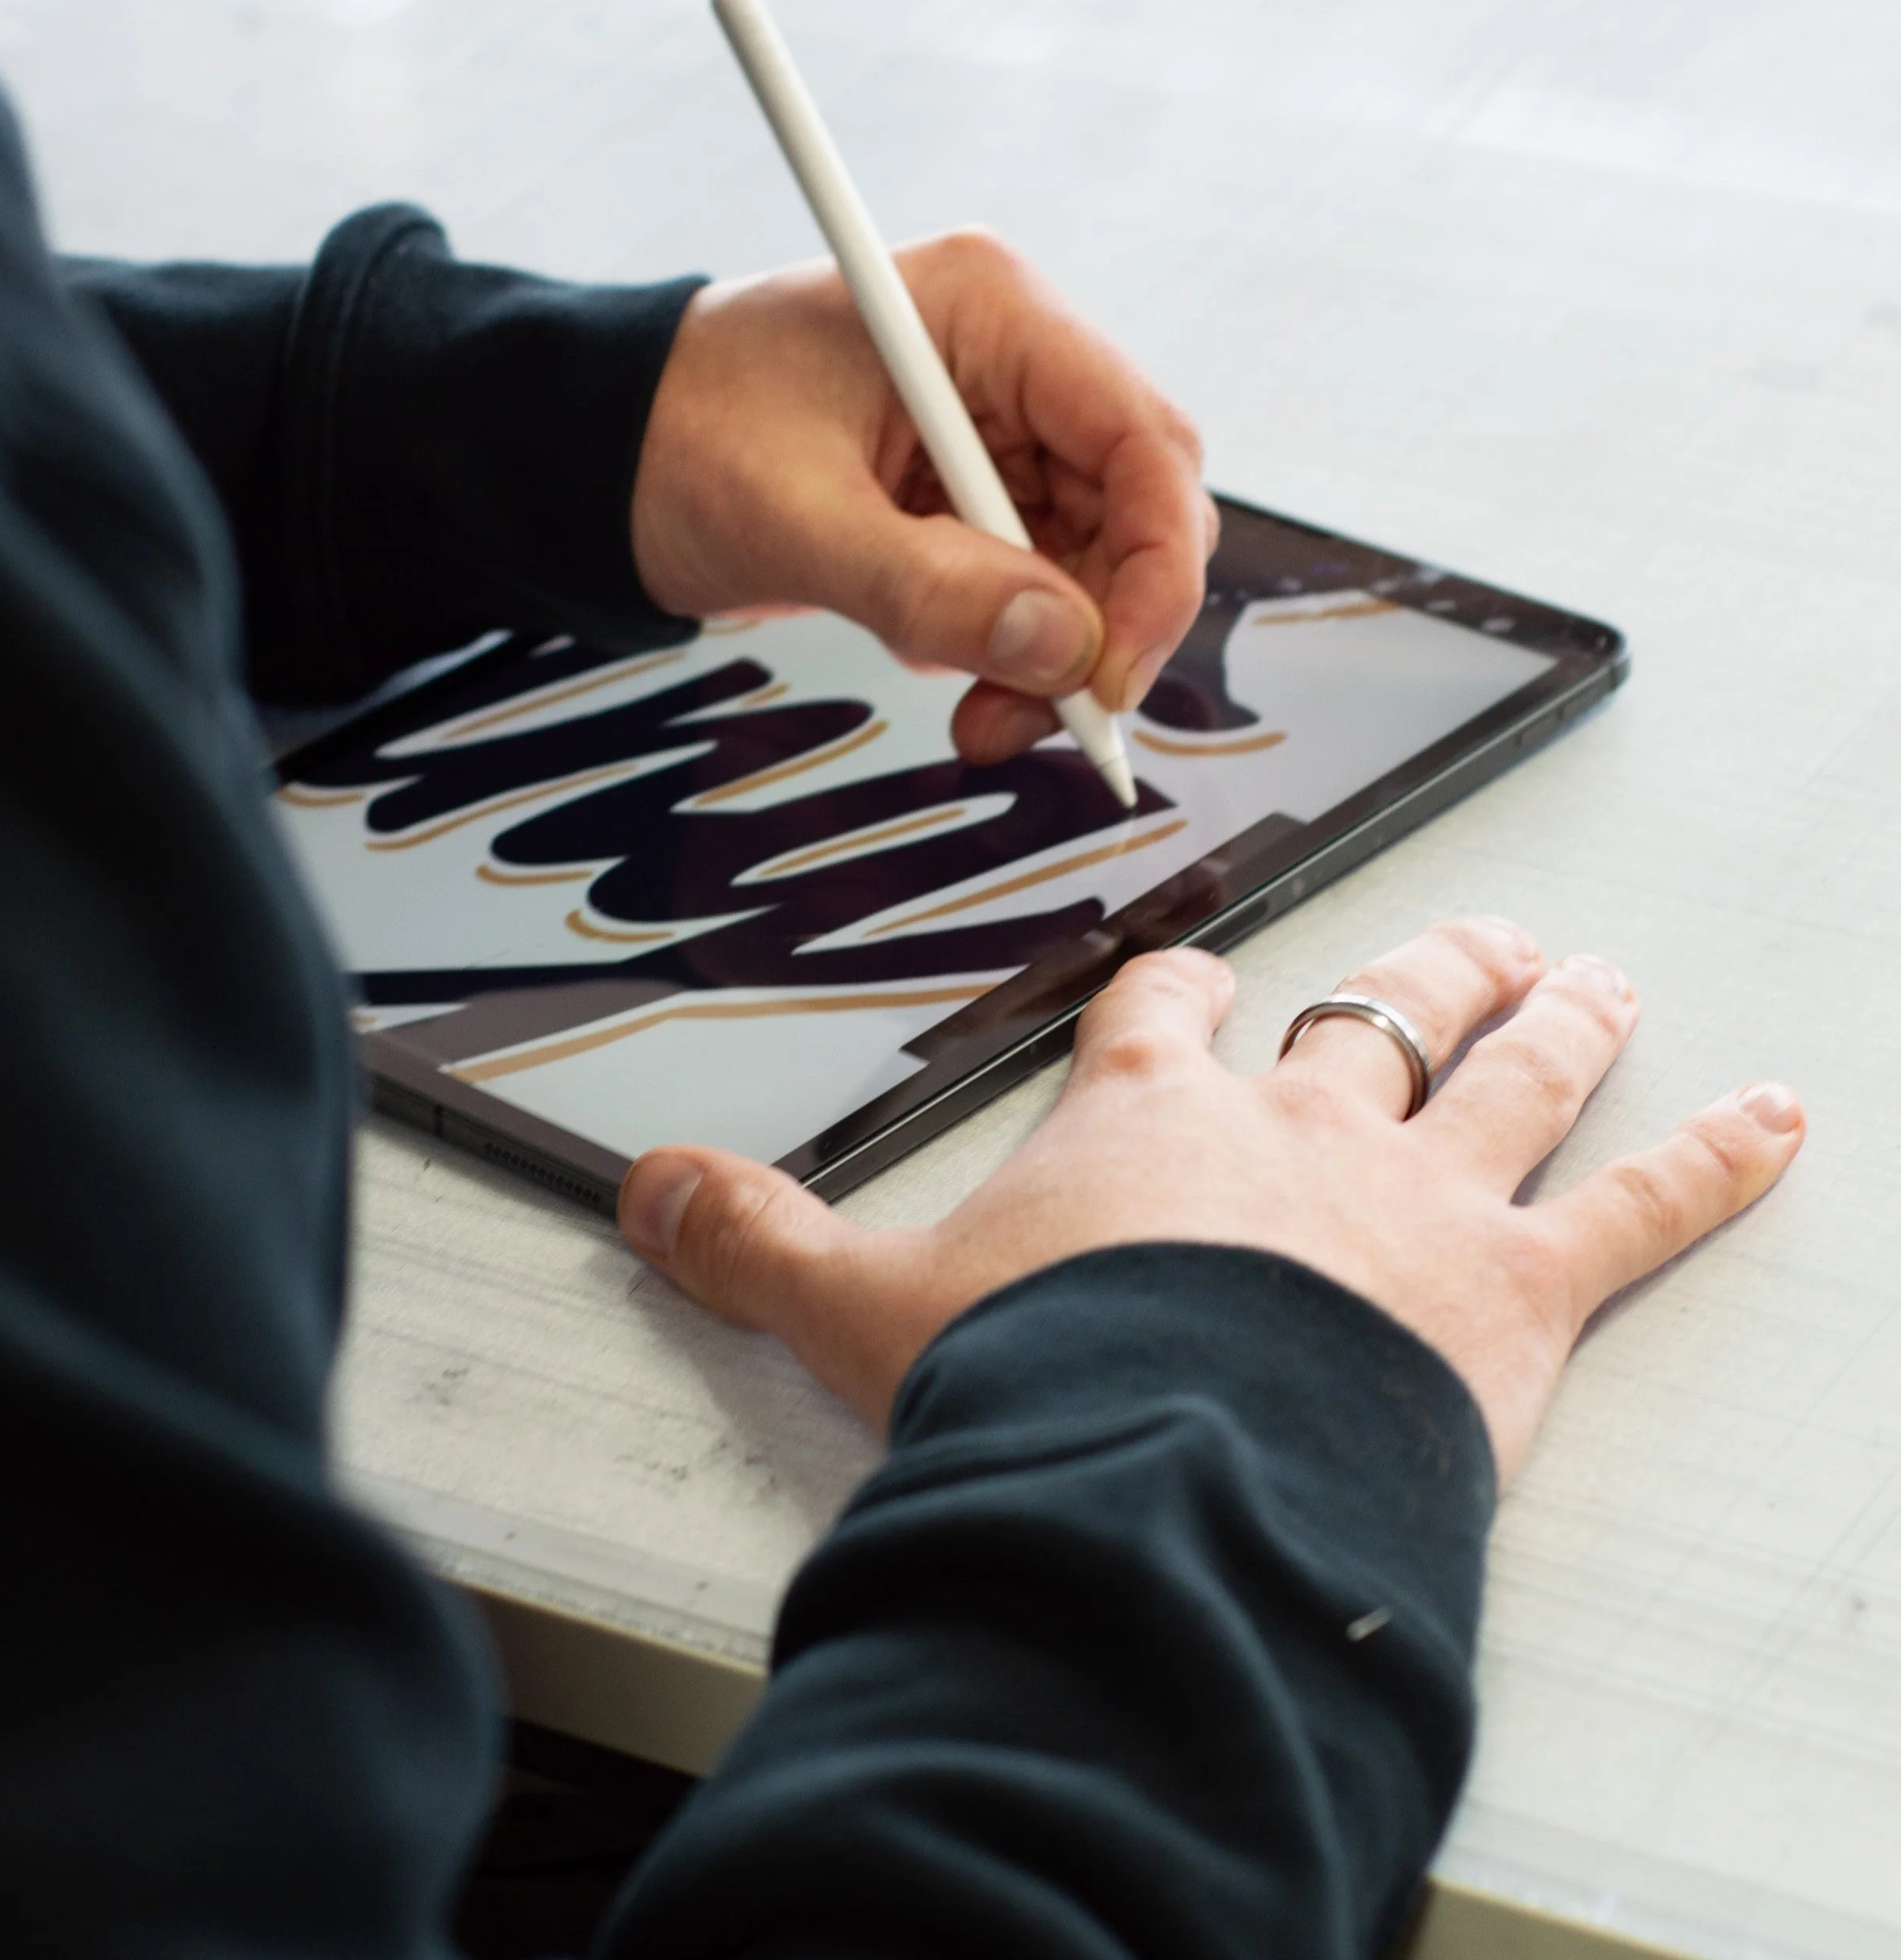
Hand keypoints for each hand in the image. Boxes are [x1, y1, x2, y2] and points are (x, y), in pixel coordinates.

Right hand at [618, 917, 1805, 1481]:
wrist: (1155, 1476)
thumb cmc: (1033, 1383)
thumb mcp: (856, 1310)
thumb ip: (749, 1243)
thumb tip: (636, 1190)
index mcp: (1151, 1124)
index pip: (1173, 1017)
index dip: (1189, 990)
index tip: (1206, 971)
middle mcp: (1295, 1134)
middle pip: (1370, 1021)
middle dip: (1418, 975)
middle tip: (1471, 939)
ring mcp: (1416, 1203)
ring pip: (1505, 1078)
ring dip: (1555, 1023)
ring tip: (1594, 978)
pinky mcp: (1513, 1296)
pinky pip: (1636, 1211)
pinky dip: (1713, 1161)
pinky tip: (1778, 1117)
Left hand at [632, 232, 1214, 764]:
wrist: (596, 456)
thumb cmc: (672, 436)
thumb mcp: (792, 517)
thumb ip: (929, 585)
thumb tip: (1064, 650)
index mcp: (989, 313)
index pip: (1142, 440)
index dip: (1156, 567)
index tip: (1114, 675)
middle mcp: (1015, 364)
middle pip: (1139, 512)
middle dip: (1106, 629)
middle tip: (1052, 720)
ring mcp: (999, 434)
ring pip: (1099, 566)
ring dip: (1058, 660)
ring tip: (982, 722)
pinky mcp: (973, 497)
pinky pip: (1040, 589)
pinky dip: (1014, 653)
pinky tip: (949, 668)